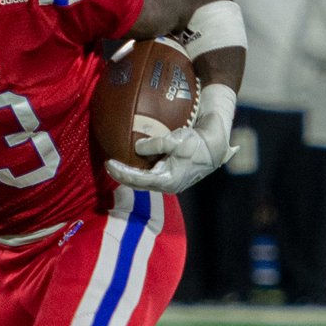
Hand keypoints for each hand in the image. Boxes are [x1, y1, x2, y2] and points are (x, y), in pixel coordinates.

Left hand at [106, 110, 235, 194]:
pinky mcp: (172, 175)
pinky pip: (151, 175)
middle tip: (108, 164)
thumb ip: (154, 145)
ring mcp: (170, 182)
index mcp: (168, 180)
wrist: (217, 144)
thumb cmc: (198, 142)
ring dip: (130, 173)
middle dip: (121, 175)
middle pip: (138, 183)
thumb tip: (136, 147)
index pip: (137, 179)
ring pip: (144, 180)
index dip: (121, 172)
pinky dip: (139, 169)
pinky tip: (132, 160)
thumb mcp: (176, 140)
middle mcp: (167, 185)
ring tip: (116, 164)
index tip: (108, 163)